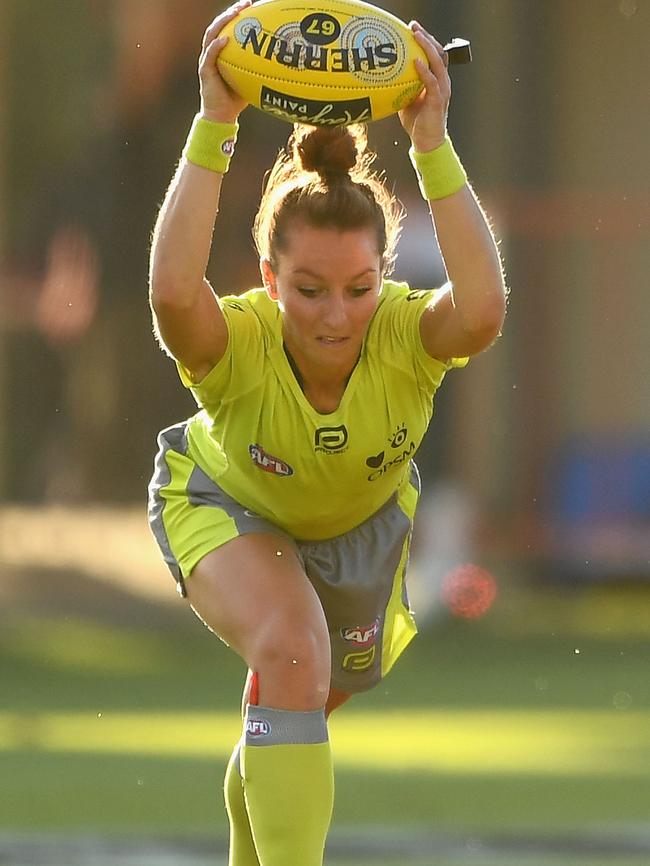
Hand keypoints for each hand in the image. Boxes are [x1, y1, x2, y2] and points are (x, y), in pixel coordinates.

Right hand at [199, 0, 251, 123]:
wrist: (221, 117)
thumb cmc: (236, 100)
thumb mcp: (251, 81)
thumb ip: (259, 70)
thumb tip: (281, 64)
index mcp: (222, 53)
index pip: (228, 28)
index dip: (238, 15)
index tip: (252, 5)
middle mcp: (213, 53)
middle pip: (219, 26)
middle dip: (231, 12)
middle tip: (246, 3)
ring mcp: (207, 61)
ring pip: (211, 35)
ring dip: (222, 22)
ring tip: (234, 13)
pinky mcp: (204, 72)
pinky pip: (209, 56)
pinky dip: (216, 47)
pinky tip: (225, 40)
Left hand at [398, 22, 450, 152]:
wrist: (426, 142)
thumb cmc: (417, 122)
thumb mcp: (406, 99)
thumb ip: (402, 86)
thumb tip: (384, 77)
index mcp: (436, 80)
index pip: (434, 54)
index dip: (425, 40)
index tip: (413, 29)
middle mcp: (442, 81)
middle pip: (439, 52)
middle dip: (427, 37)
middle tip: (414, 27)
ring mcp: (442, 90)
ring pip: (438, 62)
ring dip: (428, 47)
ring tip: (417, 36)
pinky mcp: (438, 100)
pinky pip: (432, 81)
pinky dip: (424, 70)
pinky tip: (416, 62)